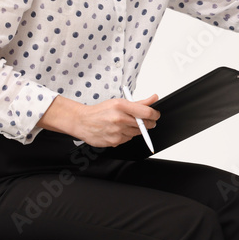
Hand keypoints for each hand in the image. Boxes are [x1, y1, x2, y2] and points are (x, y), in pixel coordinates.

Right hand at [39, 92, 159, 146]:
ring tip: (125, 124)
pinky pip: (128, 139)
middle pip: (144, 124)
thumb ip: (139, 102)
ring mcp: (117, 131)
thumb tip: (154, 98)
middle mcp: (119, 119)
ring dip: (136, 129)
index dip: (155, 114)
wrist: (82, 122)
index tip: (156, 115)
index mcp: (121, 106)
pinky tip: (118, 130)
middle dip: (148, 123)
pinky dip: (126, 135)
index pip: (146, 112)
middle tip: (144, 120)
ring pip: (137, 133)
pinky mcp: (114, 141)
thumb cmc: (100, 111)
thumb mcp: (119, 102)